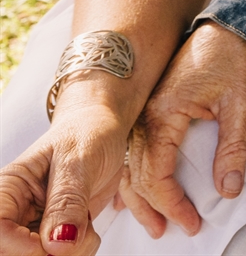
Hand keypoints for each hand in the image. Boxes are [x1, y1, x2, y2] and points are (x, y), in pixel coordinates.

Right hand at [0, 99, 131, 255]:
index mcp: (9, 189)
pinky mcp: (54, 236)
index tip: (52, 244)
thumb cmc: (88, 135)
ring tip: (87, 227)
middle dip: (49, 254)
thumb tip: (58, 244)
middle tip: (79, 234)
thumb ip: (68, 201)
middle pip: (15, 253)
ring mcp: (35, 227)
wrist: (105, 133)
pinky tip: (88, 231)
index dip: (20, 246)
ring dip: (70, 254)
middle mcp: (17, 212)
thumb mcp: (79, 161)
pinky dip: (80, 253)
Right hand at [121, 25, 245, 239]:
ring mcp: (144, 110)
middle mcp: (144, 115)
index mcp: (162, 113)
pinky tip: (135, 192)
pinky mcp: (152, 106)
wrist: (234, 23)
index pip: (155, 174)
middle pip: (135, 174)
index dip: (172, 204)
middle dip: (152, 208)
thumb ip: (233, 148)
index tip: (192, 223)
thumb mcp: (242, 103)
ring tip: (154, 222)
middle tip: (171, 232)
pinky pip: (133, 149)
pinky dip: (133, 175)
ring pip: (129, 164)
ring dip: (138, 195)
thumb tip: (229, 191)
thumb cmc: (238, 58)